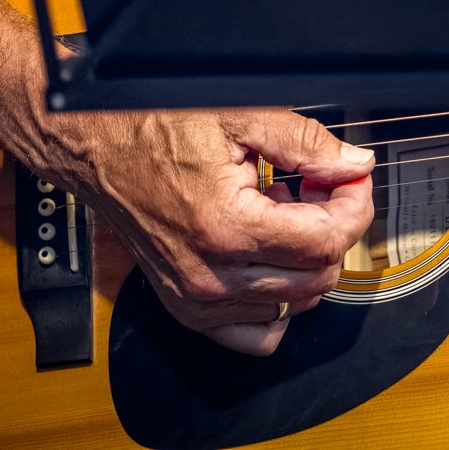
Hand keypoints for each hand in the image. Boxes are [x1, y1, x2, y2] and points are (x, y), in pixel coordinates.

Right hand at [50, 107, 373, 355]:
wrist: (94, 149)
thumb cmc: (153, 128)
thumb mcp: (240, 117)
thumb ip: (306, 144)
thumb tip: (353, 167)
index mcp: (227, 228)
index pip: (326, 242)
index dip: (353, 206)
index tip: (350, 181)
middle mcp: (211, 276)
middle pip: (317, 277)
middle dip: (333, 229)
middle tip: (317, 188)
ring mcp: (197, 300)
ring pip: (295, 304)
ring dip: (304, 260)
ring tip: (283, 213)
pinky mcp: (188, 309)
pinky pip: (257, 332)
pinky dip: (277, 300)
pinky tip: (269, 256)